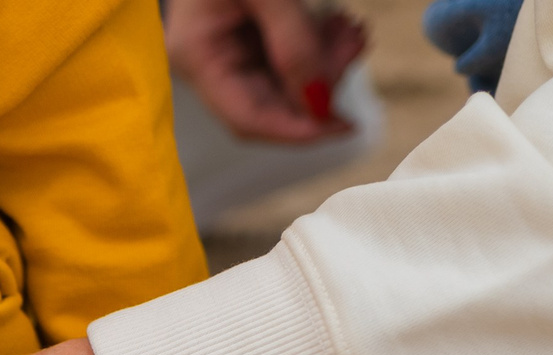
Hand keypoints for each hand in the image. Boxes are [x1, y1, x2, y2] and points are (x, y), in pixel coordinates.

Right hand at [168, 0, 367, 144]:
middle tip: (354, 47)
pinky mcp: (249, 35)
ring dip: (326, 63)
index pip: (247, 119)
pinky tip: (339, 25)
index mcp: (199, 55)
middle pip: (270, 105)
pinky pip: (288, 57)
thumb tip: (320, 104)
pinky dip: (319, 46)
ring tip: (350, 30)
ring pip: (285, 82)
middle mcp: (210, 62)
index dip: (297, 131)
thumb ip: (294, 45)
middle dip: (319, 87)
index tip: (345, 126)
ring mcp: (228, 49)